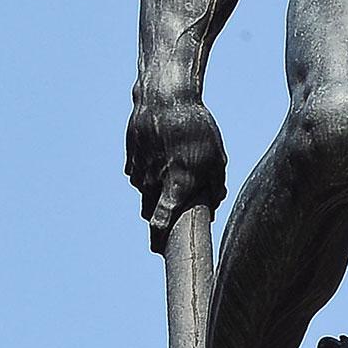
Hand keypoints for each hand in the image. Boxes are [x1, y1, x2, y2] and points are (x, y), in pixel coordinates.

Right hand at [126, 86, 226, 248]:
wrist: (165, 97)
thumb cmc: (197, 129)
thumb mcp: (217, 157)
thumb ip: (216, 186)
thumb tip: (214, 205)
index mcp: (176, 185)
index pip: (161, 223)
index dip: (159, 238)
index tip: (159, 249)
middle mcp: (152, 182)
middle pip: (148, 212)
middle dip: (157, 218)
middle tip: (169, 218)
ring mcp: (138, 169)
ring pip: (144, 192)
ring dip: (154, 192)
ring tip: (172, 173)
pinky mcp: (130, 156)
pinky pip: (138, 174)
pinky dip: (148, 173)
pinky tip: (162, 158)